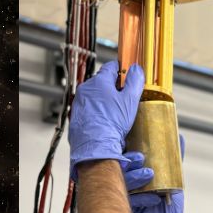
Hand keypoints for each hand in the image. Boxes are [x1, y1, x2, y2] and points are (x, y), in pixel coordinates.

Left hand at [69, 61, 143, 178]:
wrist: (96, 144)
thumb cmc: (112, 122)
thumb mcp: (130, 100)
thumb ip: (135, 82)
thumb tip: (136, 69)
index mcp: (99, 81)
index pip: (111, 67)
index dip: (121, 69)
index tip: (128, 73)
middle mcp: (86, 89)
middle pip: (102, 81)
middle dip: (113, 86)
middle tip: (125, 95)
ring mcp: (79, 102)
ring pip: (95, 94)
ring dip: (104, 98)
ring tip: (115, 110)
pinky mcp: (76, 114)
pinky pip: (88, 107)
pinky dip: (96, 109)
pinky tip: (105, 119)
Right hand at [121, 145, 187, 212]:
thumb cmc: (165, 212)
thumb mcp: (171, 182)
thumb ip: (173, 160)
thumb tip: (180, 138)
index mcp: (129, 175)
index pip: (122, 157)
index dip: (125, 149)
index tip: (132, 141)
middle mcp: (120, 185)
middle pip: (115, 168)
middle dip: (126, 161)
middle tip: (139, 158)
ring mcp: (119, 199)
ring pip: (118, 183)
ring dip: (133, 177)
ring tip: (149, 174)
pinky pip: (126, 202)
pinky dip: (141, 198)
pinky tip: (154, 198)